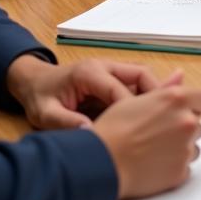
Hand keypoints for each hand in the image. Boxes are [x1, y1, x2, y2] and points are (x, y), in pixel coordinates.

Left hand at [5, 54, 161, 128]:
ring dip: (155, 95)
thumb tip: (91, 133)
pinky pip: (137, 84)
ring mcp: (112, 70)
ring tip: (166, 117)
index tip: (140, 132)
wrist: (34, 81)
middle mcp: (105, 66)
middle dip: (155, 96)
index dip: (131, 111)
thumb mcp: (45, 114)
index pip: (119, 90)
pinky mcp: (115, 78)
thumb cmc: (40, 96)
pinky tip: (162, 108)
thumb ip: (66, 122)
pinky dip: (150, 95)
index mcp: (89, 73)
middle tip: (166, 119)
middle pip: (141, 75)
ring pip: (144, 77)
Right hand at [94, 79, 200, 199]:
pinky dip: (173, 167)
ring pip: (193, 147)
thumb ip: (166, 89)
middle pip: (198, 124)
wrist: (101, 162)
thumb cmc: (113, 130)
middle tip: (158, 134)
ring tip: (153, 150)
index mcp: (177, 99)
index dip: (193, 106)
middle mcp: (186, 121)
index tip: (181, 112)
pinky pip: (185, 168)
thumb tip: (180, 76)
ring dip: (180, 148)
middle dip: (184, 128)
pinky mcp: (181, 171)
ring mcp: (185, 148)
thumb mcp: (137, 99)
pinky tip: (153, 164)